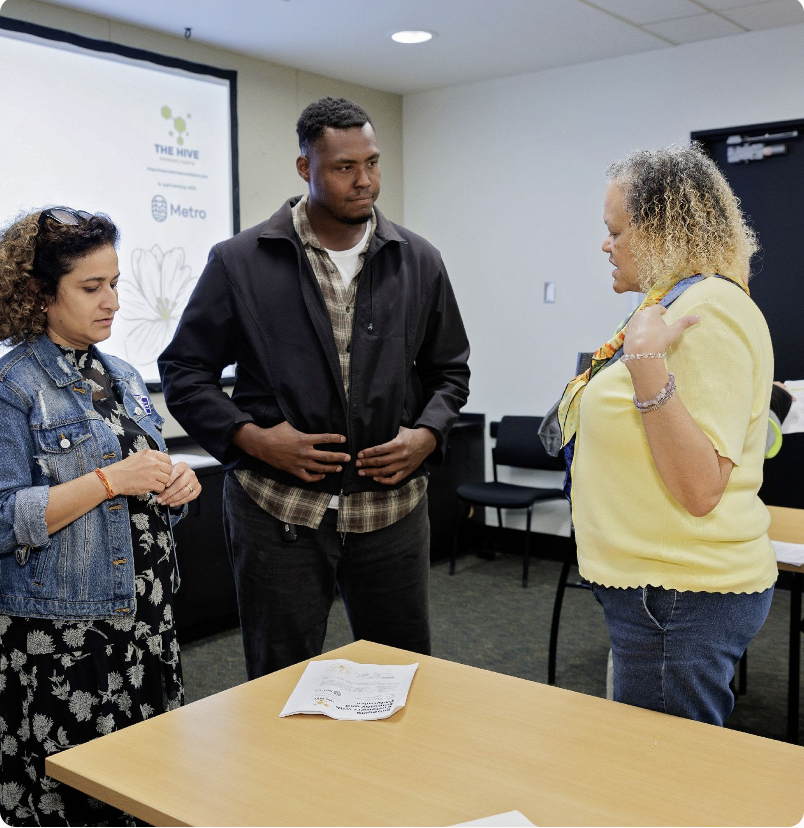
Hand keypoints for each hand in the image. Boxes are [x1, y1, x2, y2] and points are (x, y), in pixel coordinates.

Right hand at [103, 449, 172, 496]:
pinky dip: (158, 489)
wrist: (114, 478)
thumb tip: (162, 462)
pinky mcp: (150, 483)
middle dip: (165, 475)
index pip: (167, 459)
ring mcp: (152, 473)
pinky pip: (162, 487)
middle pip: (169, 469)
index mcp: (150, 454)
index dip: (166, 466)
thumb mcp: (138, 456)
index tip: (162, 470)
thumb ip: (151, 458)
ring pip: (167, 479)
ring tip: (153, 483)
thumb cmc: (124, 468)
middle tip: (158, 478)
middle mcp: (153, 462)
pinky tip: (151, 488)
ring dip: (162, 483)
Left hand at [156, 461, 201, 506]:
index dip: (169, 480)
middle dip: (167, 494)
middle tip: (159, 499)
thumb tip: (158, 486)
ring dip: (172, 499)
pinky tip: (172, 503)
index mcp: (183, 466)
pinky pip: (189, 498)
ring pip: (183, 493)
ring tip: (164, 502)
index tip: (161, 487)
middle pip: (179, 485)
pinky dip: (179, 502)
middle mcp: (190, 473)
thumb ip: (164, 477)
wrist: (182, 475)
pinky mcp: (197, 488)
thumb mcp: (168, 471)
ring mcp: (195, 481)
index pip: (176, 473)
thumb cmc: (173, 474)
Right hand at [232, 421, 349, 482]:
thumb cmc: (276, 432)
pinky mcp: (294, 471)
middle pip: (326, 456)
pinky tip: (322, 475)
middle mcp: (304, 452)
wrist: (262, 445)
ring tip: (339, 468)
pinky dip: (316, 477)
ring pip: (319, 468)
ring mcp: (299, 463)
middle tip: (348, 458)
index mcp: (304, 439)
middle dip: (339, 457)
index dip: (336, 439)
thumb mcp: (290, 424)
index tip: (344, 439)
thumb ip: (302, 424)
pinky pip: (308, 477)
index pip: (325, 439)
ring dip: (331, 468)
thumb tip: (310, 416)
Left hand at [356, 426, 436, 485]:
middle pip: (379, 462)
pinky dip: (384, 481)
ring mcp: (404, 465)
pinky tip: (375, 478)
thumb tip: (374, 432)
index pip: (379, 450)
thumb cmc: (411, 435)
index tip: (359, 455)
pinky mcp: (407, 472)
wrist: (427, 442)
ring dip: (371, 472)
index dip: (367, 453)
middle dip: (366, 463)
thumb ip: (389, 432)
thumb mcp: (401, 430)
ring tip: (362, 472)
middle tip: (357, 464)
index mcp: (398, 444)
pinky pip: (394, 480)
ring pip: (384, 472)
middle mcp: (400, 456)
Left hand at [624, 305, 699, 354]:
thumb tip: (698, 317)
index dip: (661, 310)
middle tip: (658, 324)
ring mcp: (631, 324)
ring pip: (639, 321)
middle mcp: (639, 315)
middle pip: (647, 313)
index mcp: (651, 312)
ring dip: (644, 323)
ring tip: (650, 331)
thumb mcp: (673, 331)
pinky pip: (633, 330)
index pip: (657, 307)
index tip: (664, 313)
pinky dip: (638, 332)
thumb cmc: (659, 340)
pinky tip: (642, 339)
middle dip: (653, 317)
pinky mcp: (626, 333)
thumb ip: (684, 323)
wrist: (641, 354)